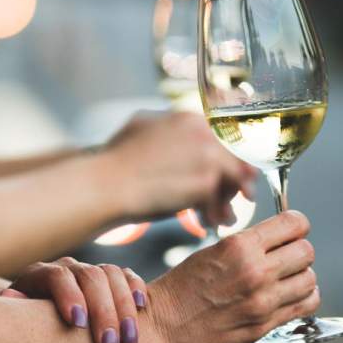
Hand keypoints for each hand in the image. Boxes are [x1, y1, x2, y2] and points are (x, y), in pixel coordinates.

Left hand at [0, 258, 146, 342]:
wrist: (37, 330)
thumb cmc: (22, 333)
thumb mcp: (14, 325)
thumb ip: (15, 313)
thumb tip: (9, 296)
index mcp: (38, 277)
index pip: (57, 276)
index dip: (68, 296)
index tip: (77, 324)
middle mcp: (65, 269)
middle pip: (89, 277)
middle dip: (102, 312)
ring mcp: (89, 272)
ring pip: (111, 274)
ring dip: (123, 307)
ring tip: (129, 340)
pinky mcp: (110, 279)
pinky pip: (127, 274)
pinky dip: (135, 287)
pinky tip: (142, 306)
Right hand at [102, 112, 256, 225]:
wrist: (106, 184)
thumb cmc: (115, 160)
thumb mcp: (142, 125)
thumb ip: (168, 125)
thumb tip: (183, 134)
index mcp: (189, 118)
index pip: (226, 137)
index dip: (230, 159)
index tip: (231, 174)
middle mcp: (203, 133)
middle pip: (236, 158)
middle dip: (234, 181)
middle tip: (233, 200)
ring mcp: (207, 156)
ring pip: (234, 179)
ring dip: (227, 199)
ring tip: (222, 217)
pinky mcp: (206, 182)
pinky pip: (221, 201)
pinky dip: (216, 214)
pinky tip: (208, 223)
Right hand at [140, 210, 318, 342]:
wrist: (160, 328)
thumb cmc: (179, 290)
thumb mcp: (212, 252)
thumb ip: (247, 246)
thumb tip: (277, 240)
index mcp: (239, 246)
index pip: (294, 224)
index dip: (297, 226)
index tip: (292, 231)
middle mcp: (255, 271)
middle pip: (306, 251)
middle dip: (298, 252)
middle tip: (286, 258)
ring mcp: (262, 300)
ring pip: (310, 278)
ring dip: (301, 277)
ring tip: (286, 280)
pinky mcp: (264, 325)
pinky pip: (305, 305)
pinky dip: (304, 299)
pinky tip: (289, 298)